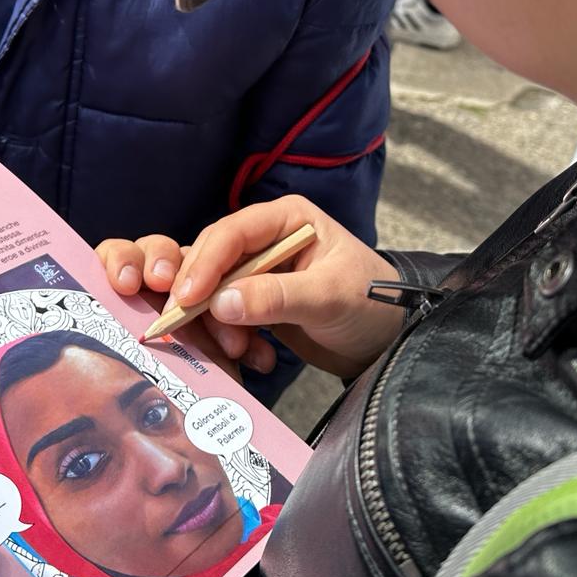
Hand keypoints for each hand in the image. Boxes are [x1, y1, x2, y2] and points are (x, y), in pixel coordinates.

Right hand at [99, 197, 401, 378]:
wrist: (391, 341)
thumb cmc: (373, 303)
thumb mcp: (329, 297)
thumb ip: (277, 297)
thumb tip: (221, 303)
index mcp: (286, 218)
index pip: (231, 233)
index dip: (204, 264)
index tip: (185, 298)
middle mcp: (266, 239)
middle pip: (212, 260)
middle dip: (202, 297)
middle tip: (186, 327)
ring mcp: (259, 272)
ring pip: (213, 292)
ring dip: (217, 324)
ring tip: (239, 351)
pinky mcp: (256, 303)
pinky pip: (224, 317)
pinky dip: (230, 338)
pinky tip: (254, 358)